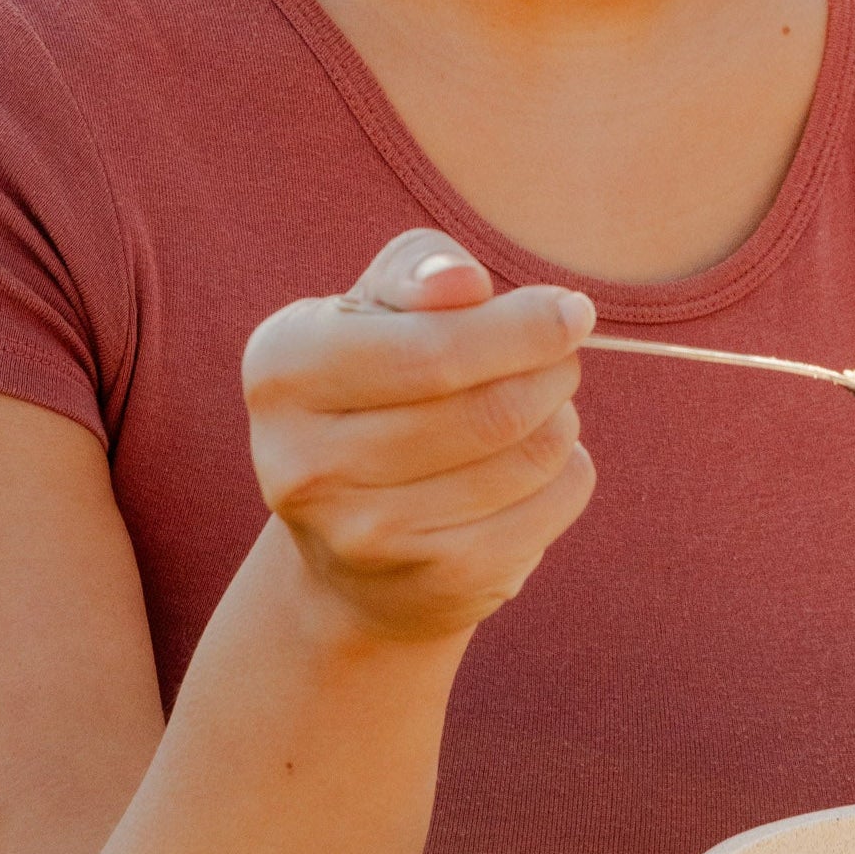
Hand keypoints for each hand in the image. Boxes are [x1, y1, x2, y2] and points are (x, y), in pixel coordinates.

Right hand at [242, 230, 597, 644]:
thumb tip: (463, 282)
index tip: (572, 310)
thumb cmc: (379, 386)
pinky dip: (568, 471)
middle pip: (492, 409)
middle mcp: (303, 462)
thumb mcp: (376, 309)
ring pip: (530, 456)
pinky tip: (538, 466)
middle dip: (554, 369)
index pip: (431, 348)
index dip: (522, 326)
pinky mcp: (431, 583)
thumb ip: (419, 269)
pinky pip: (551, 505)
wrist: (350, 551)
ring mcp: (364, 536)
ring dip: (561, 418)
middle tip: (564, 356)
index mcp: (282, 369)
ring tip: (541, 407)